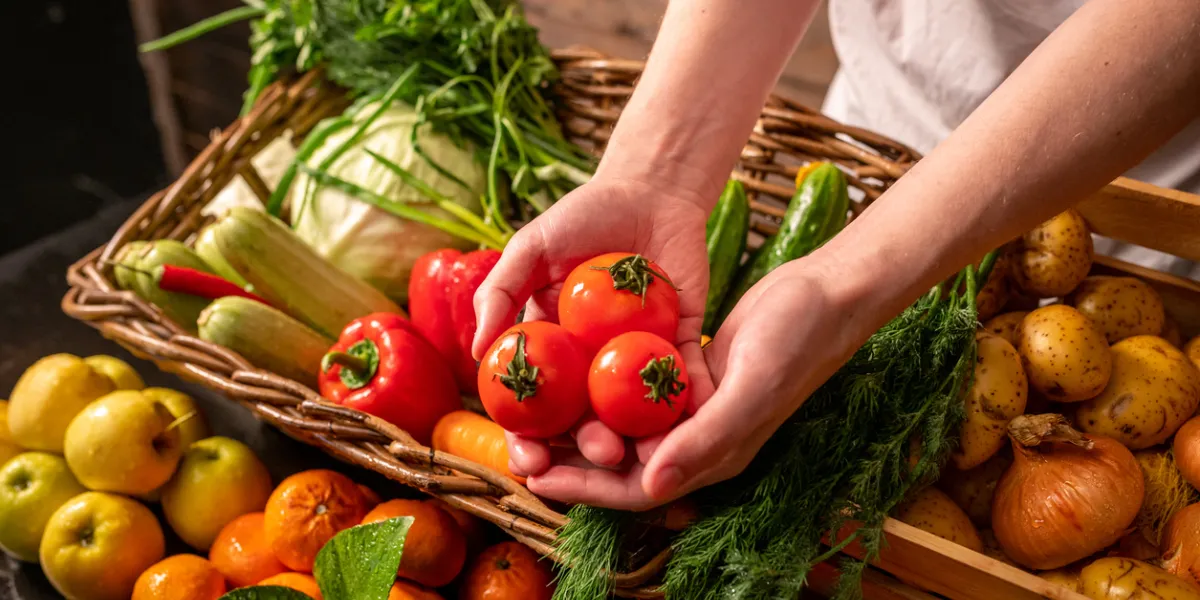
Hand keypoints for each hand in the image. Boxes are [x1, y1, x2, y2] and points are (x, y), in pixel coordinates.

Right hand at [471, 175, 717, 499]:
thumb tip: (477, 352)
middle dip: (589, 448)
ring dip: (639, 438)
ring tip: (640, 451)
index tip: (530, 464)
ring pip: (636, 413)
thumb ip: (500, 292)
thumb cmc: (582, 216)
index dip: (528, 441)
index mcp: (553, 352)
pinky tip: (690, 422)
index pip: (534, 408)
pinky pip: (686, 379)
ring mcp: (638, 359)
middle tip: (600, 455)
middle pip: (587, 421)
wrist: (648, 189)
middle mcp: (593, 366)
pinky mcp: (682, 344)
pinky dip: (689, 400)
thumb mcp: (532, 248)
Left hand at [520, 257, 868, 509]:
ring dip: (579, 424)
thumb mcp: (750, 390)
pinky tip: (566, 370)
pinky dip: (601, 387)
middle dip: (569, 460)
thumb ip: (704, 440)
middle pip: (619, 463)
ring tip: (530, 414)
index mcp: (711, 455)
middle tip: (518, 446)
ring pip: (622, 427)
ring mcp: (690, 407)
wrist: (824, 295)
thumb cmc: (797, 343)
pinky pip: (634, 390)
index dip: (584, 487)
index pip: (636, 488)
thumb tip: (650, 484)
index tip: (535, 475)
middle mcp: (696, 439)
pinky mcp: (686, 372)